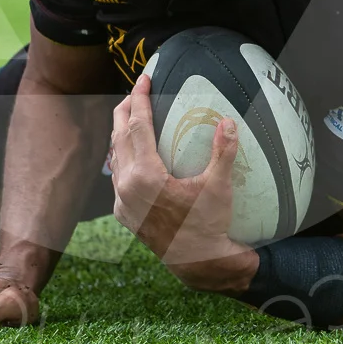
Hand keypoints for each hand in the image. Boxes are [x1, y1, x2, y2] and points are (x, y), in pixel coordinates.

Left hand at [109, 75, 255, 292]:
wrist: (197, 264)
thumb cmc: (209, 225)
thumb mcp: (218, 187)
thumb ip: (223, 152)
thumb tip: (227, 121)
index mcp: (145, 177)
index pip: (137, 127)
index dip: (140, 100)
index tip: (144, 79)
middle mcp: (126, 188)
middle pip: (119, 137)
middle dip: (126, 109)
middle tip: (137, 90)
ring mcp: (122, 202)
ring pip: (115, 157)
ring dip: (122, 133)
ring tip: (133, 115)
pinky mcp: (124, 214)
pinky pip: (117, 176)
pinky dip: (123, 156)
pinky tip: (132, 151)